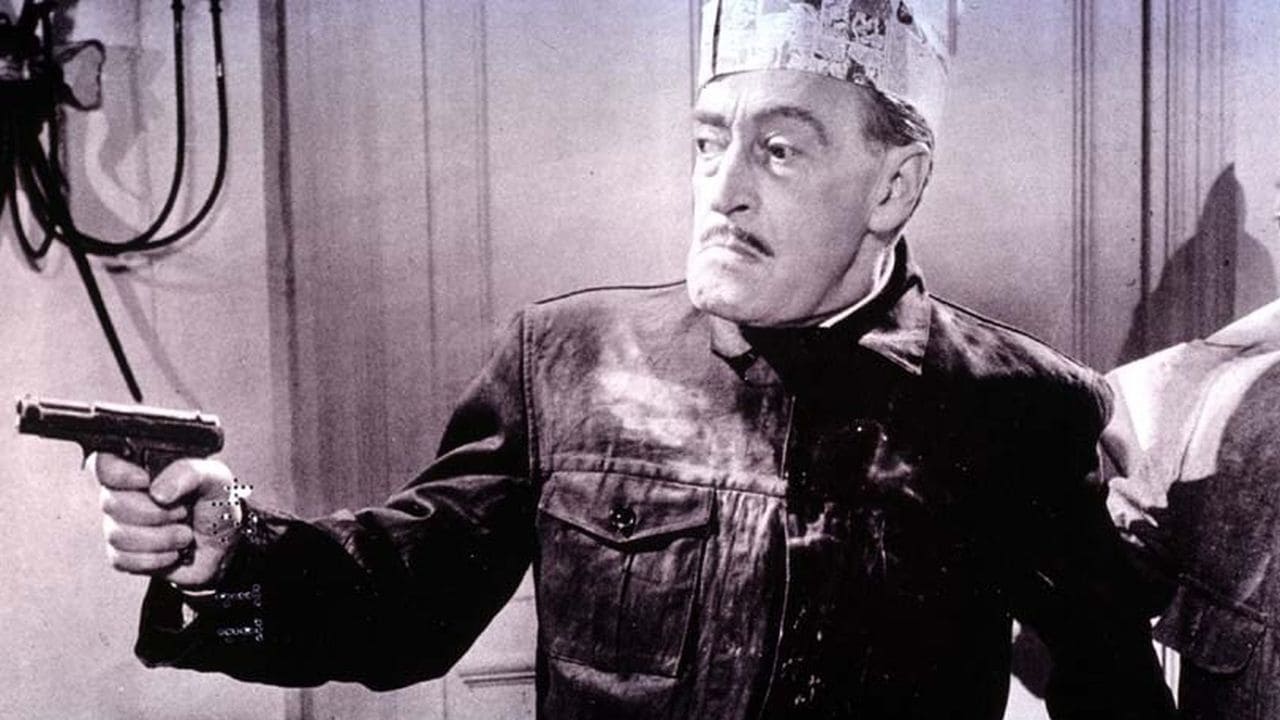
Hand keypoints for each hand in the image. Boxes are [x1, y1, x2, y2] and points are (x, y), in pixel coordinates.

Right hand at [94, 452, 239, 587]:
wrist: (223, 548)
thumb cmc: (216, 506)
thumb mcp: (217, 479)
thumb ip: (190, 472)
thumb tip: (158, 491)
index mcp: (143, 467)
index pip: (104, 462)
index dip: (118, 473)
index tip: (144, 481)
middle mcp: (125, 494)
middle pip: (111, 502)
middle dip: (154, 513)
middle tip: (182, 512)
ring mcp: (121, 524)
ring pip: (117, 534)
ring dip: (160, 538)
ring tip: (184, 534)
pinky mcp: (123, 554)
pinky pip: (121, 559)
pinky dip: (154, 559)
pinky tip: (172, 553)